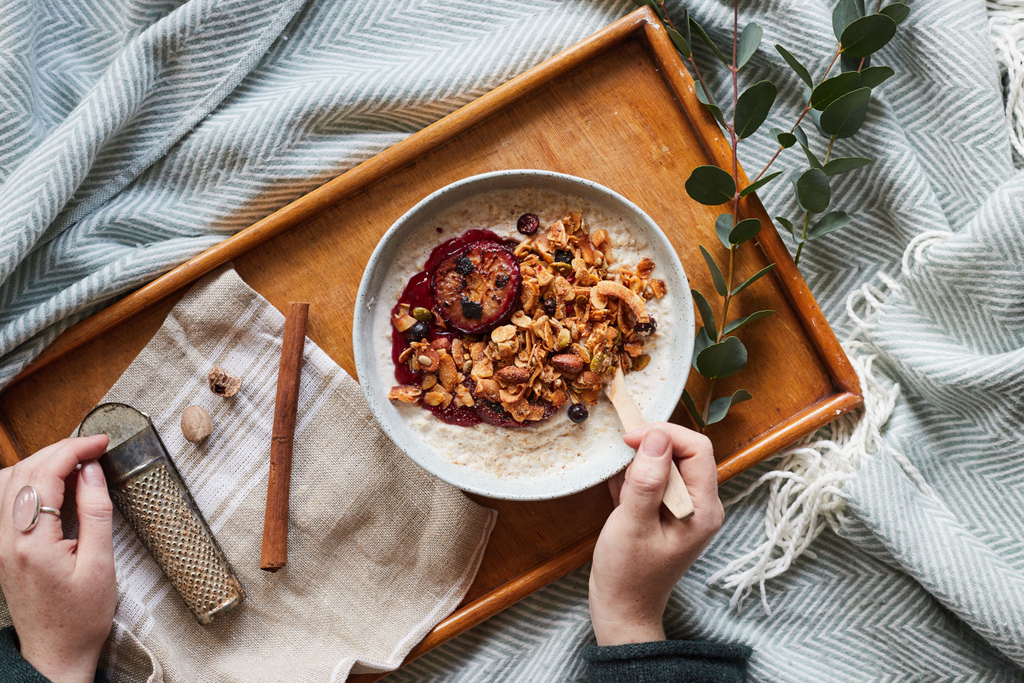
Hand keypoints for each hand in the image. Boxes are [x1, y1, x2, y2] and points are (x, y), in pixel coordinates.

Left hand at [0, 436, 115, 682]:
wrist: (54, 654)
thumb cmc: (81, 618)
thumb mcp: (100, 564)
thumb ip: (94, 513)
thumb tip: (92, 471)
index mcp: (31, 545)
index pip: (44, 476)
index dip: (74, 450)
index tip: (102, 442)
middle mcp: (6, 541)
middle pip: (22, 472)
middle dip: (59, 450)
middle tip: (95, 446)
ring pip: (9, 481)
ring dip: (42, 461)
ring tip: (77, 460)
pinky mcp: (2, 549)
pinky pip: (8, 499)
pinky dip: (31, 480)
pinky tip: (56, 483)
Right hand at [589, 423, 722, 645]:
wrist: (623, 608)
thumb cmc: (627, 574)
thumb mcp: (632, 524)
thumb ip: (647, 480)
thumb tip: (657, 437)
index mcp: (703, 508)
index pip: (696, 448)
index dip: (663, 435)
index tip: (629, 439)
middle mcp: (702, 504)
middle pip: (682, 453)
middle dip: (647, 453)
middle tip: (621, 473)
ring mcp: (686, 507)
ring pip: (665, 464)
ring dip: (637, 470)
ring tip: (621, 501)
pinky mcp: (670, 510)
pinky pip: (655, 480)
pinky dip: (634, 482)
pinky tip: (621, 504)